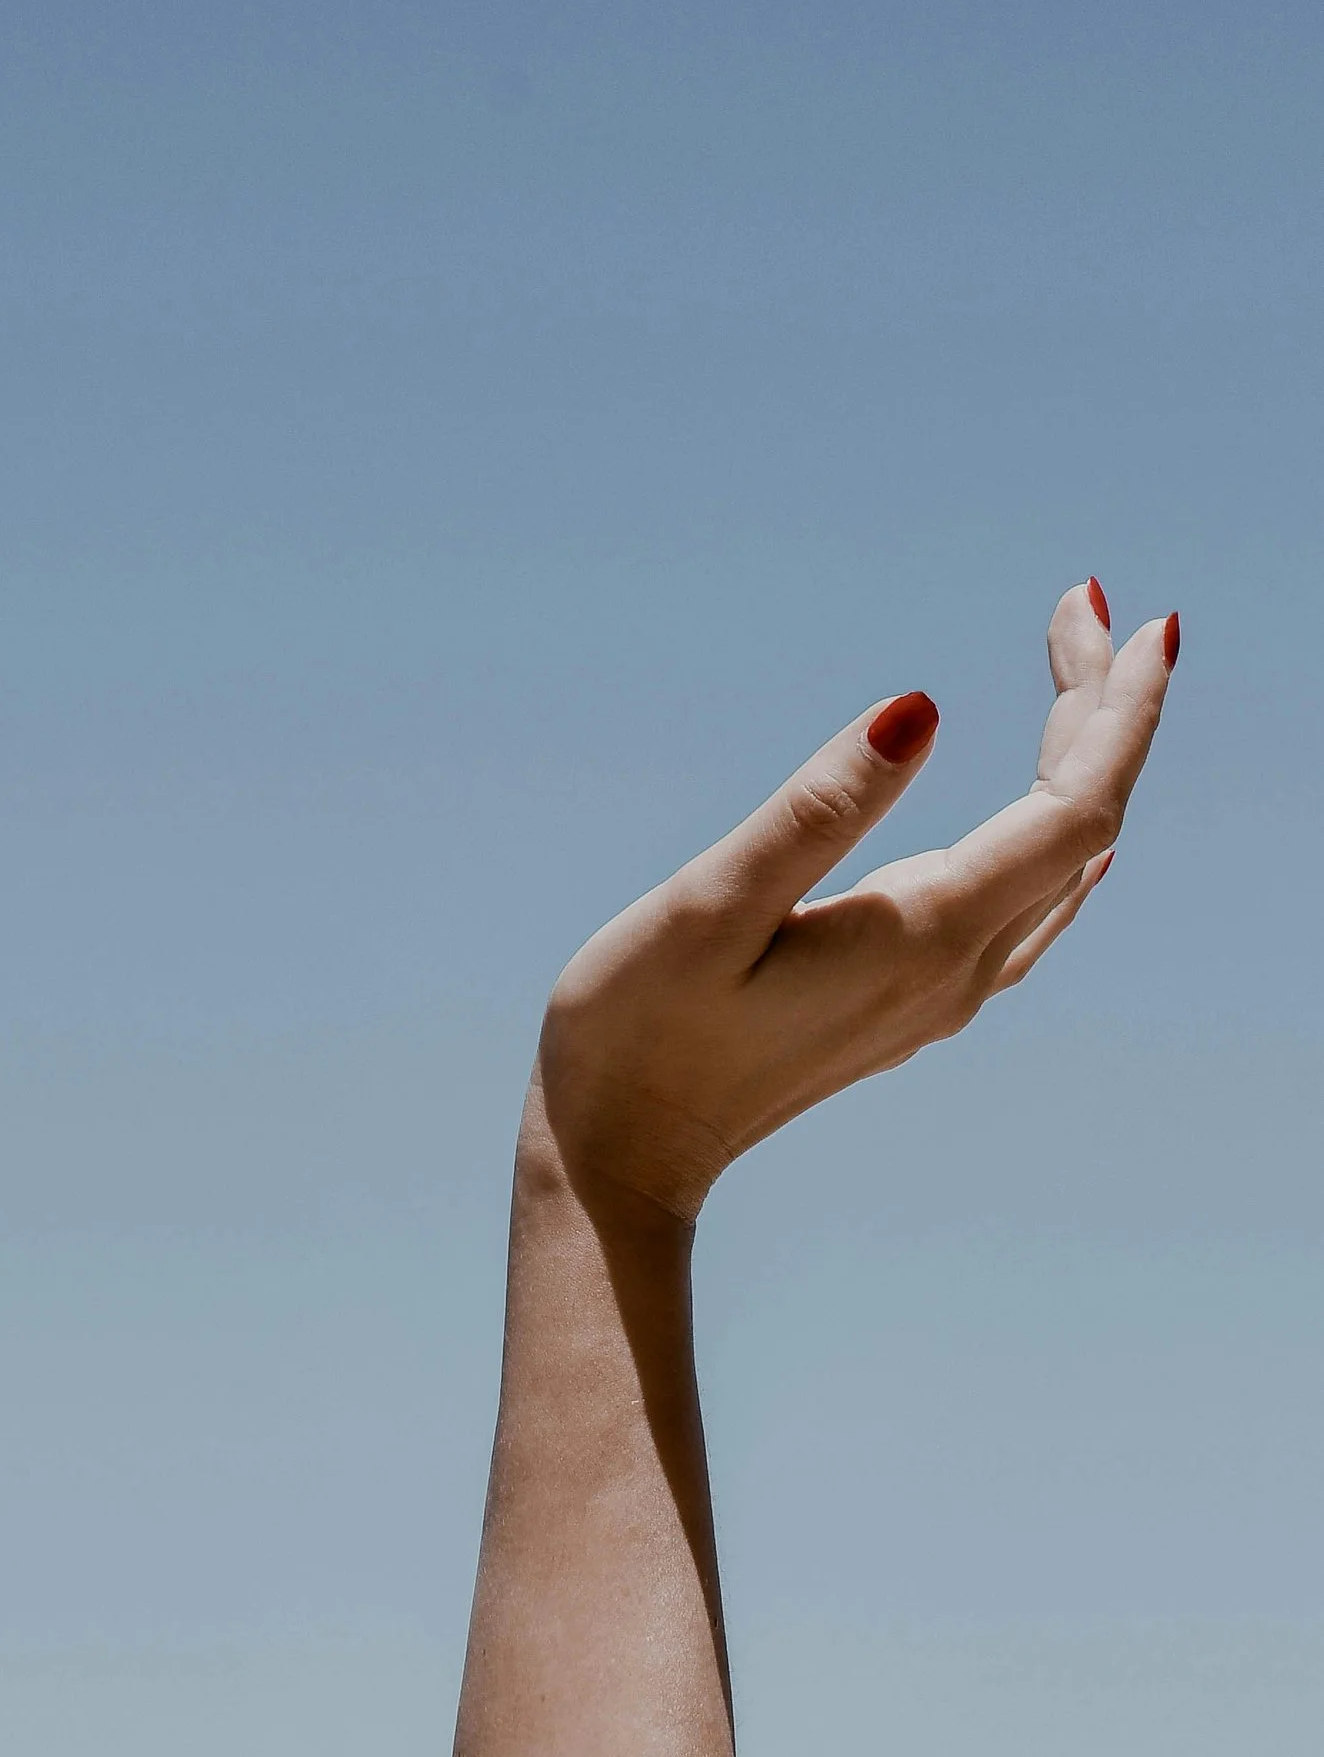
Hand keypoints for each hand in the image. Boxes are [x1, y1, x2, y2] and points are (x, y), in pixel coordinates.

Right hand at [536, 584, 1177, 1222]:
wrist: (620, 1158)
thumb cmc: (639, 1027)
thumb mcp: (713, 902)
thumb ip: (819, 807)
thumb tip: (922, 706)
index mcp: (925, 932)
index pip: (1076, 807)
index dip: (1119, 709)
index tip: (1136, 615)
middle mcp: (957, 970)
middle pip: (1081, 824)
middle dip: (1098, 706)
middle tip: (1085, 598)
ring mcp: (939, 996)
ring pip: (1060, 864)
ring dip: (1080, 760)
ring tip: (1079, 669)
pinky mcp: (908, 1004)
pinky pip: (1028, 907)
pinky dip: (1057, 833)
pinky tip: (1061, 827)